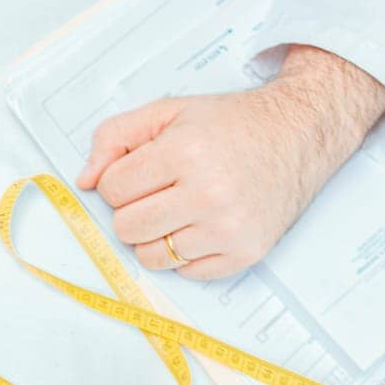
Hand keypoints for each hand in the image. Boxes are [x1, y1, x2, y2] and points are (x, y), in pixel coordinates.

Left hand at [76, 45, 384, 280]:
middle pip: (127, 228)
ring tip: (179, 210)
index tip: (143, 171)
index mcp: (185, 152)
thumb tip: (83, 181)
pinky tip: (203, 225)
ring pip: (152, 257)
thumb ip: (115, 137)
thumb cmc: (231, 125)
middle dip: (134, 210)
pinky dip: (186, 254)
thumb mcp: (169, 112)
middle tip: (159, 193)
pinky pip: (186, 272)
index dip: (120, 180)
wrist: (301, 133)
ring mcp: (229, 228)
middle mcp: (208, 194)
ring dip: (156, 237)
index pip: (113, 190)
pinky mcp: (245, 253)